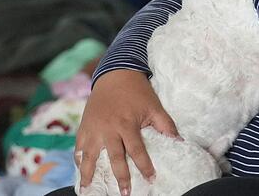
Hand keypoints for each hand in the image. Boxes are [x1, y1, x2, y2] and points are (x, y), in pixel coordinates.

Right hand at [75, 69, 178, 194]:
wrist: (115, 74)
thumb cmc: (138, 91)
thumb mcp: (154, 106)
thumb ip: (166, 125)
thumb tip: (180, 141)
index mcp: (127, 124)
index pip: (136, 151)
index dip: (144, 166)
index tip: (151, 179)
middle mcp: (108, 129)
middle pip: (114, 158)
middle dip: (120, 177)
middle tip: (125, 193)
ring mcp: (93, 129)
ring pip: (89, 156)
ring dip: (88, 174)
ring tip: (88, 189)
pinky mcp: (83, 127)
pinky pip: (78, 147)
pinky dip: (78, 160)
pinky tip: (81, 171)